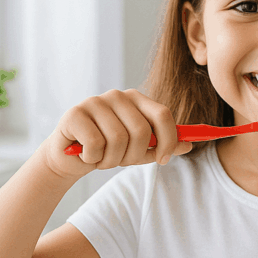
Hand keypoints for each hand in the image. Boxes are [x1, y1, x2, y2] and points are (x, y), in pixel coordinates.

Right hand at [40, 89, 186, 179]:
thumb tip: (189, 145)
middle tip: (120, 161)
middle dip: (134, 155)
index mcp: (137, 99)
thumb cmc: (108, 151)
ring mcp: (95, 102)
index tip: (164, 159)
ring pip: (118, 139)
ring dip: (111, 160)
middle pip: (142, 130)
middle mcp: (118, 96)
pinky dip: (93, 158)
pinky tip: (85, 154)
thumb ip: (164, 145)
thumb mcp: (140, 149)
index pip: (163, 114)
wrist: (68, 158)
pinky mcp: (75, 113)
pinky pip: (95, 143)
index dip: (168, 139)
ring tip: (102, 158)